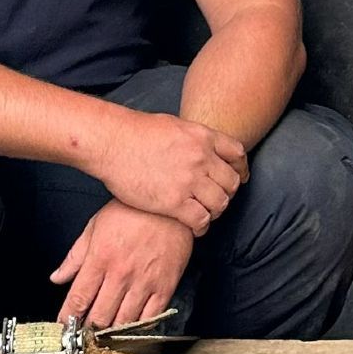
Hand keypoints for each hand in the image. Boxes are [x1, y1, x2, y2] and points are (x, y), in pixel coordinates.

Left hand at [51, 202, 195, 328]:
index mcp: (100, 258)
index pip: (79, 297)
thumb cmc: (133, 211)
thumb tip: (58, 277)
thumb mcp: (95, 226)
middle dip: (89, 328)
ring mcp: (144, 282)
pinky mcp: (165, 286)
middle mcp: (121, 273)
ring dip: (111, 331)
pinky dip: (138, 327)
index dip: (69, 316)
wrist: (169, 205)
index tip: (65, 324)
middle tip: (85, 330)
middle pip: (100, 315)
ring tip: (105, 332)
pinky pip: (151, 317)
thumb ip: (75, 256)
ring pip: (123, 321)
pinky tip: (130, 325)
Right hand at [93, 111, 246, 235]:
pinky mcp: (174, 201)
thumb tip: (199, 147)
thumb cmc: (134, 132)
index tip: (239, 178)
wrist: (111, 142)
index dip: (240, 169)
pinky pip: (201, 220)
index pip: (236, 154)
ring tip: (205, 214)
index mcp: (202, 137)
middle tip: (217, 200)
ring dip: (215, 211)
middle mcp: (201, 158)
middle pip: (230, 182)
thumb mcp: (173, 125)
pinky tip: (194, 227)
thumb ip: (192, 139)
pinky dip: (201, 226)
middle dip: (227, 193)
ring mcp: (189, 180)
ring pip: (219, 203)